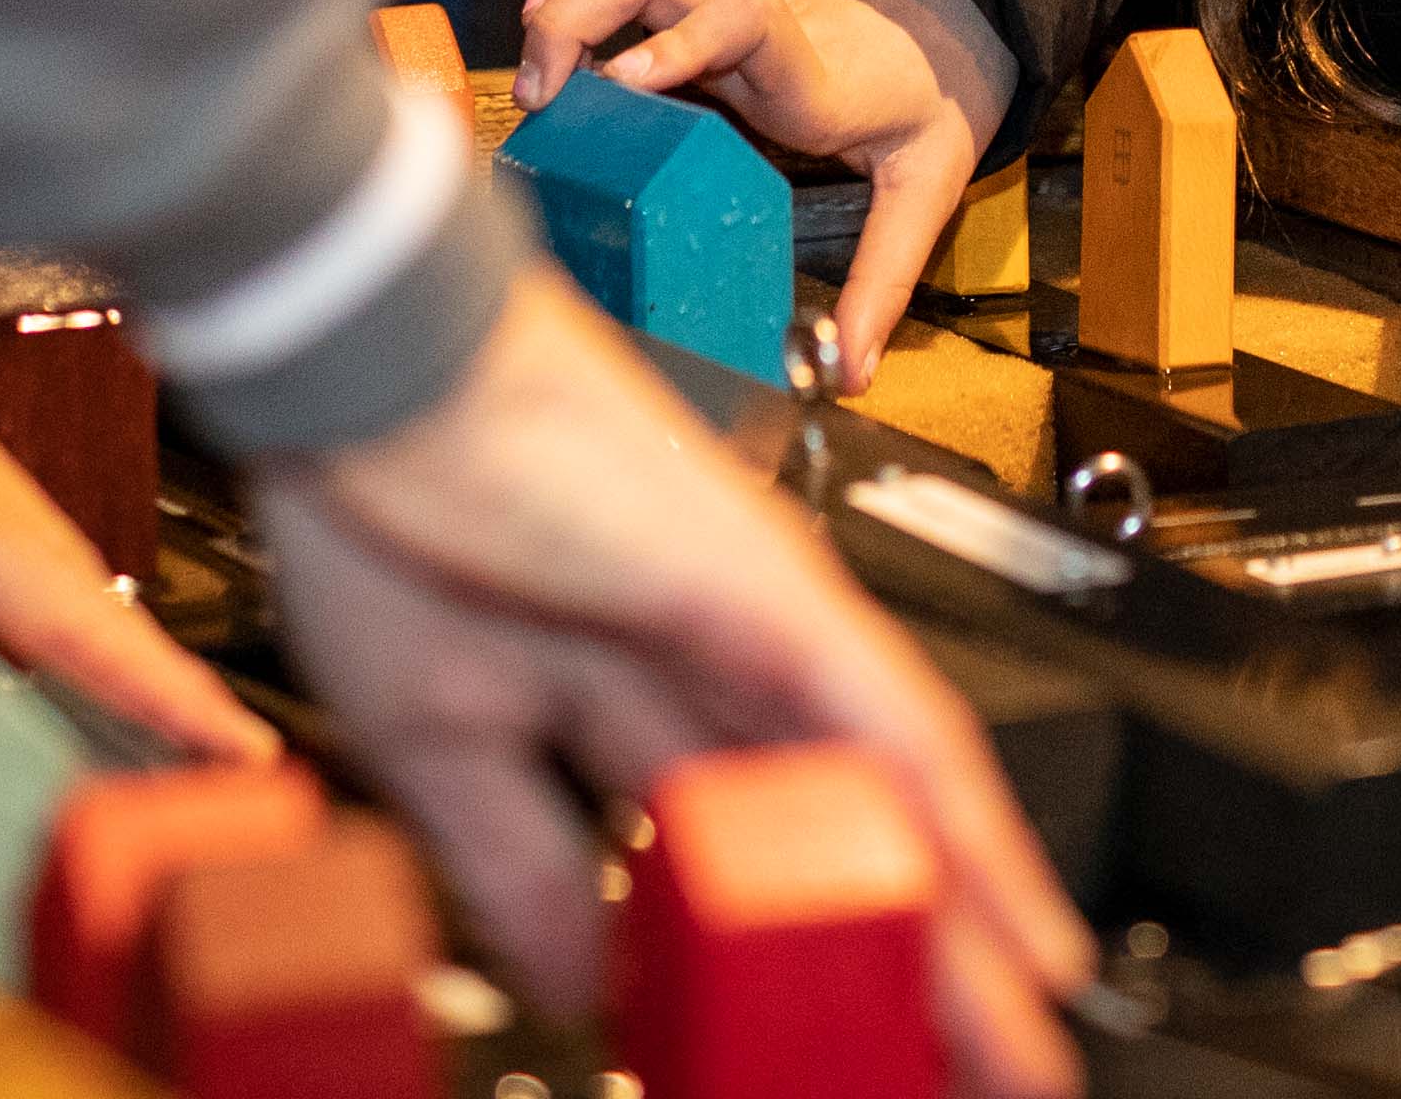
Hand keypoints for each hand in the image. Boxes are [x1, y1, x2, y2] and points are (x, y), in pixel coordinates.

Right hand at [263, 269, 1088, 1095]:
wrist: (372, 371)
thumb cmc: (383, 507)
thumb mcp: (439, 742)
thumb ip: (521, 868)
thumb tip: (586, 985)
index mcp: (626, 706)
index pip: (729, 870)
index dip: (764, 979)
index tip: (797, 1063)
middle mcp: (715, 669)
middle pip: (834, 851)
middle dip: (906, 977)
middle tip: (969, 1074)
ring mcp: (759, 628)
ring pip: (893, 808)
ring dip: (969, 937)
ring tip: (1028, 1041)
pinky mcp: (778, 596)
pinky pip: (902, 731)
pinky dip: (972, 836)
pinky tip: (1019, 927)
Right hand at [516, 0, 1012, 390]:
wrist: (928, 16)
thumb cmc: (914, 102)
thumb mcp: (924, 186)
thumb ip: (885, 278)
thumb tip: (851, 373)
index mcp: (803, 73)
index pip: (746, 22)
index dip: (682, 41)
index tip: (626, 81)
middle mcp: (746, 21)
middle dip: (578, 16)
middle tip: (546, 97)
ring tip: (539, 75)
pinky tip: (548, 27)